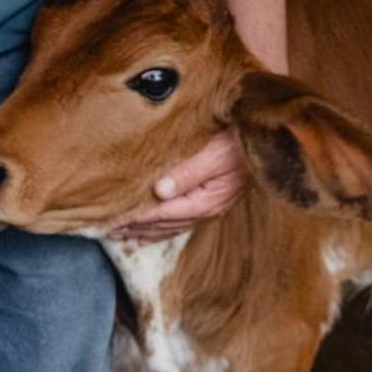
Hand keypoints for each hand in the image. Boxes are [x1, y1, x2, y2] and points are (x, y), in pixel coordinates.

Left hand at [108, 129, 247, 240]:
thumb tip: (160, 191)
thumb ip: (188, 172)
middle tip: (104, 229)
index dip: (135, 217)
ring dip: (144, 230)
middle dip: (134, 228)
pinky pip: (179, 221)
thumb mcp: (215, 153)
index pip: (162, 213)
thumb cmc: (240, 140)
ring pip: (170, 226)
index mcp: (206, 200)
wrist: (267, 137)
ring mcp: (209, 207)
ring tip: (119, 233)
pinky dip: (159, 226)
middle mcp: (207, 209)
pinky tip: (147, 229)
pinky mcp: (210, 201)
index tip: (110, 218)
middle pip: (163, 225)